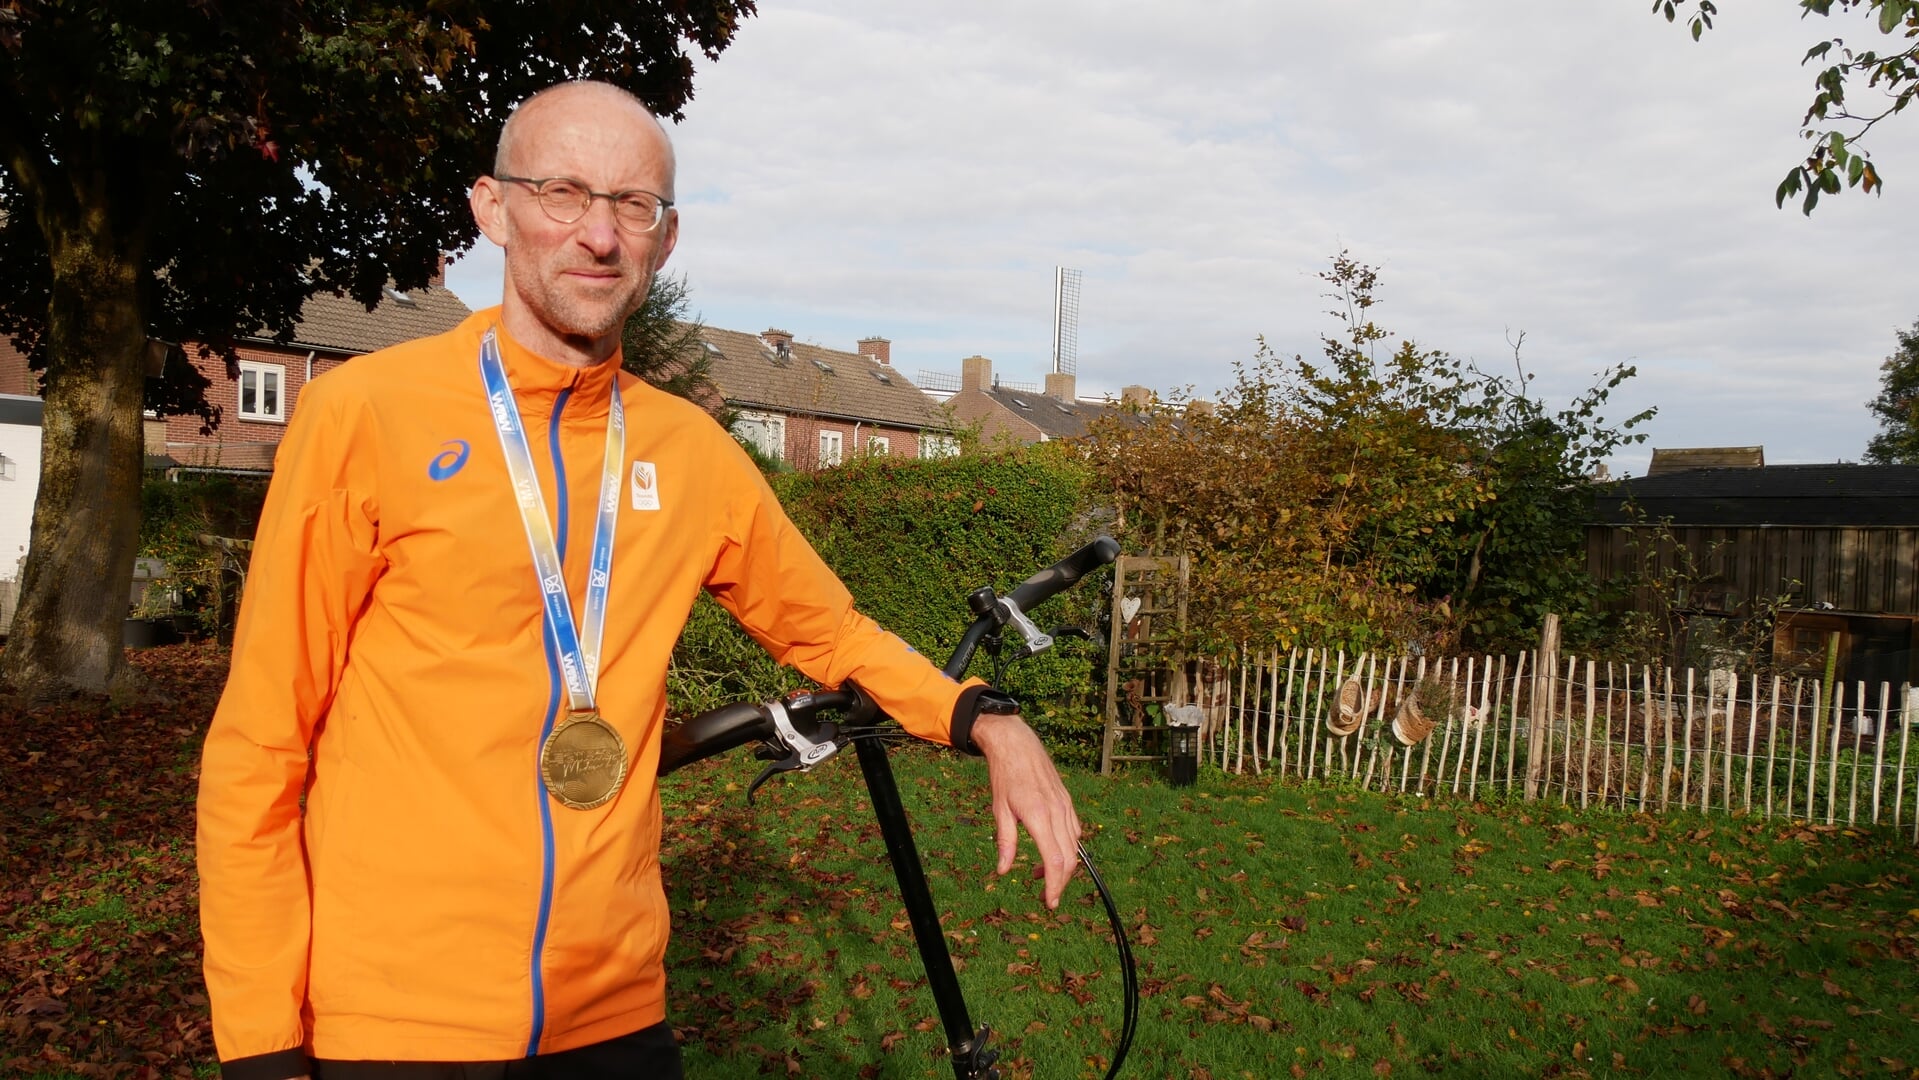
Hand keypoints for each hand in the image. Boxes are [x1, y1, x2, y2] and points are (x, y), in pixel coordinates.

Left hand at [971, 713, 1082, 908]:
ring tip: (1040, 876)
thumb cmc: (1005, 776)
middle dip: (1060, 882)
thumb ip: (1005, 842)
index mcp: (1039, 816)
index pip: (1055, 860)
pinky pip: (1074, 831)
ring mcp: (1066, 806)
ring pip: (1074, 846)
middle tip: (1046, 898)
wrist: (1017, 744)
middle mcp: (1058, 812)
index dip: (1054, 885)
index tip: (1049, 902)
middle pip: (1069, 858)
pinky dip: (1067, 848)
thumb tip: (1003, 871)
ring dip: (1062, 867)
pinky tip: (1051, 852)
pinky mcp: (1067, 802)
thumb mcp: (999, 810)